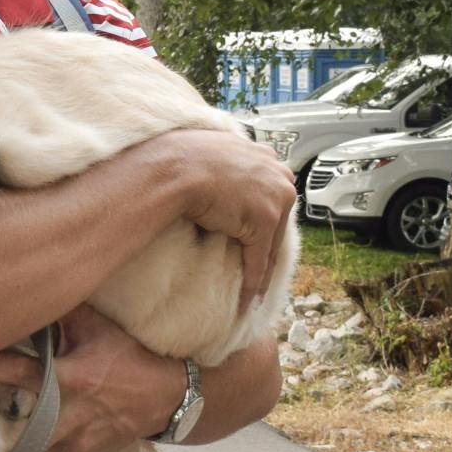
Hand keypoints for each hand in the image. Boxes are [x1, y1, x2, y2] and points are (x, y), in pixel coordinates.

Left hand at [0, 304, 185, 451]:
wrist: (169, 399)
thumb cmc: (130, 358)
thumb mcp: (97, 328)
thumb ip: (61, 312)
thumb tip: (27, 288)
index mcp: (67, 379)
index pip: (13, 370)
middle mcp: (66, 415)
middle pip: (12, 420)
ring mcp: (72, 441)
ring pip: (26, 440)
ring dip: (14, 428)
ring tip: (0, 417)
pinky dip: (37, 440)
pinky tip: (41, 426)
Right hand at [153, 128, 298, 310]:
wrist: (174, 167)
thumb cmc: (179, 158)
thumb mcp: (210, 151)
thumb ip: (224, 161)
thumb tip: (210, 168)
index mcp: (266, 157)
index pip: (269, 195)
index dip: (259, 217)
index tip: (252, 233)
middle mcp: (278, 176)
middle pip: (276, 222)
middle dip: (265, 246)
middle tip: (257, 267)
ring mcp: (274, 200)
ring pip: (270, 245)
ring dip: (261, 271)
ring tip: (253, 291)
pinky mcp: (264, 223)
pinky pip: (259, 261)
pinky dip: (252, 283)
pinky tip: (246, 301)